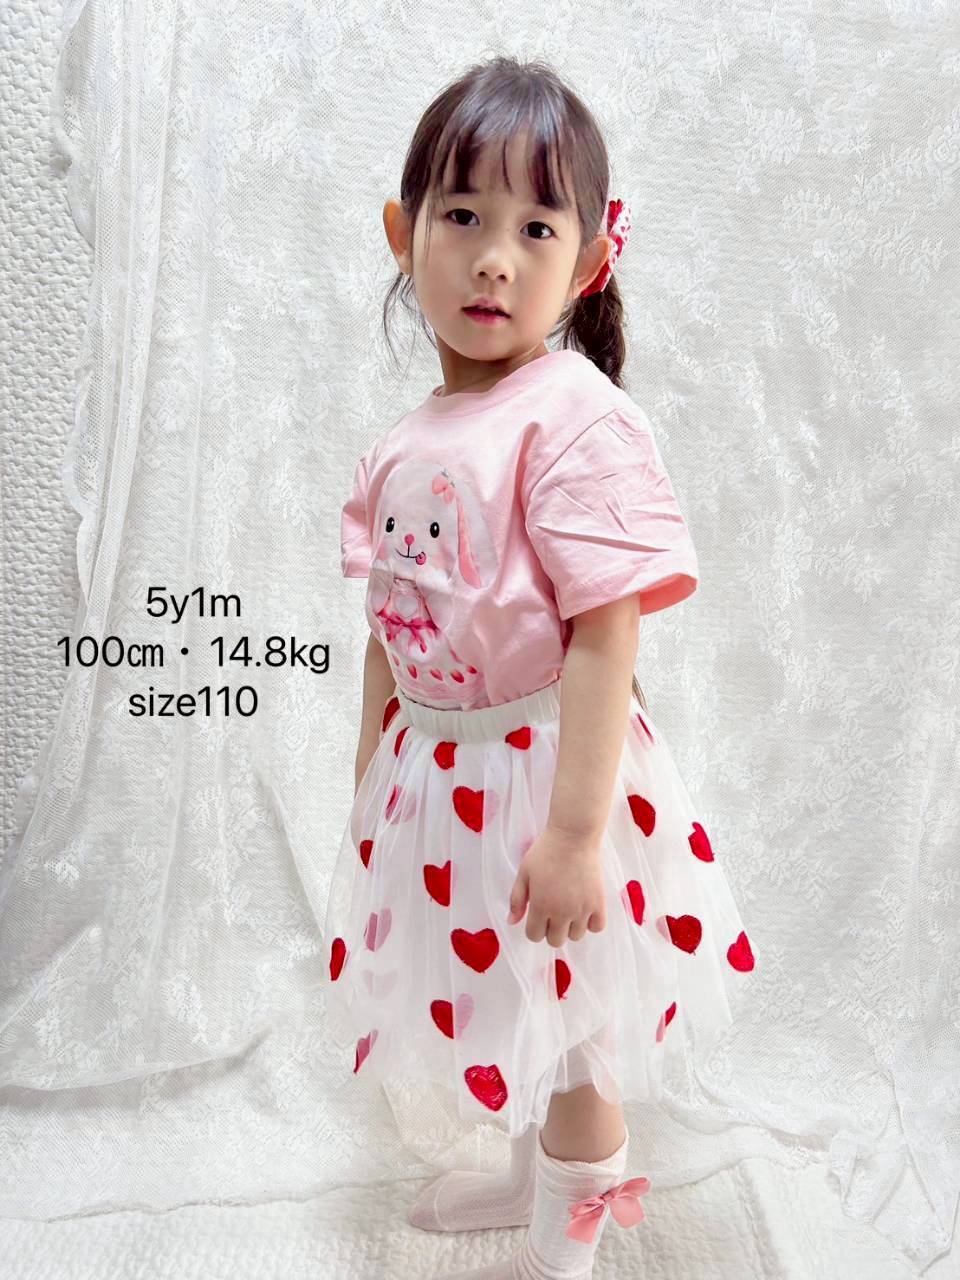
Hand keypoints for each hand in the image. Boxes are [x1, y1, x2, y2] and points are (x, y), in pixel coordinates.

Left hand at [506, 825, 606, 946]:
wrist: (573, 836)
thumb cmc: (545, 851)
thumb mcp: (524, 873)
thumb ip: (517, 899)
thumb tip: (511, 922)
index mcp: (540, 906)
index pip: (535, 936)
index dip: (534, 928)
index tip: (537, 916)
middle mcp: (561, 913)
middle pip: (555, 941)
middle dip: (551, 930)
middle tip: (553, 912)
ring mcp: (582, 909)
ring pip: (576, 936)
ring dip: (571, 927)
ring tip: (569, 909)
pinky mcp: (598, 902)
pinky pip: (597, 927)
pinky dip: (591, 923)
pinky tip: (585, 910)